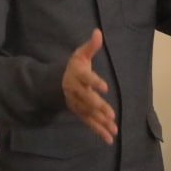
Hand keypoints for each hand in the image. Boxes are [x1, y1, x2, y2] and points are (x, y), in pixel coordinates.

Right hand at [63, 29, 116, 143]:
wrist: (57, 83)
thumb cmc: (74, 66)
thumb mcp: (80, 54)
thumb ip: (91, 46)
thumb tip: (98, 32)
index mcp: (77, 75)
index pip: (87, 78)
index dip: (95, 82)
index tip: (105, 87)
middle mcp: (76, 91)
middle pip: (87, 99)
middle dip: (98, 107)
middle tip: (111, 114)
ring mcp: (77, 104)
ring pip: (89, 114)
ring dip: (101, 122)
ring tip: (113, 129)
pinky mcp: (80, 113)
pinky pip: (89, 123)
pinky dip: (98, 131)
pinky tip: (109, 138)